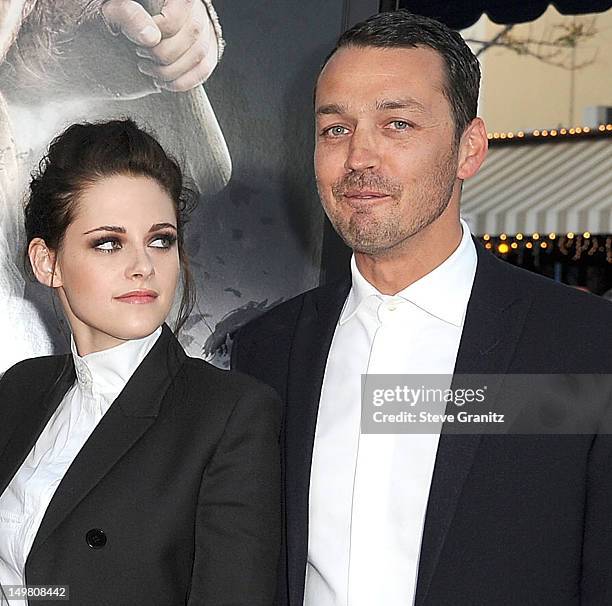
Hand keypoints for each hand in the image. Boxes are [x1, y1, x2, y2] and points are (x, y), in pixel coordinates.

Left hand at [101, 0, 218, 91]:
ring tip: (148, 69)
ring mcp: (206, 30)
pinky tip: (163, 82)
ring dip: (171, 71)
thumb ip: (127, 15)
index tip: (139, 39)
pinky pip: (204, 70)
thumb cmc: (119, 15)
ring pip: (200, 55)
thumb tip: (151, 38)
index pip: (180, 11)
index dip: (161, 30)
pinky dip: (183, 82)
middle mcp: (196, 8)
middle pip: (193, 33)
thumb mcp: (114, 9)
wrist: (130, 29)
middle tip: (140, 54)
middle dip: (164, 53)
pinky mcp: (208, 51)